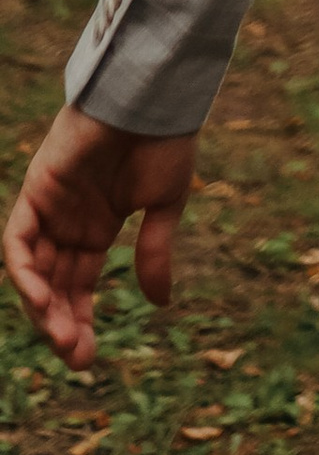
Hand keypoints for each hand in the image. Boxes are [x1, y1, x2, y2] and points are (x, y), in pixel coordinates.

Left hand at [4, 104, 198, 368]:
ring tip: (63, 338)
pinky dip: (24, 273)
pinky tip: (41, 300)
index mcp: (97, 227)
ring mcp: (48, 208)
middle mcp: (67, 222)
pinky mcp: (36, 191)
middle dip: (61, 324)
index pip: (77, 286)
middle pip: (52, 286)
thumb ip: (153, 252)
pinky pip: (17, 243)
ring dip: (42, 308)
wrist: (153, 96)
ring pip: (32, 272)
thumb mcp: (165, 205)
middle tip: (78, 357)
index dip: (79, 322)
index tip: (88, 358)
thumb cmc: (166, 140)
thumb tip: (159, 304)